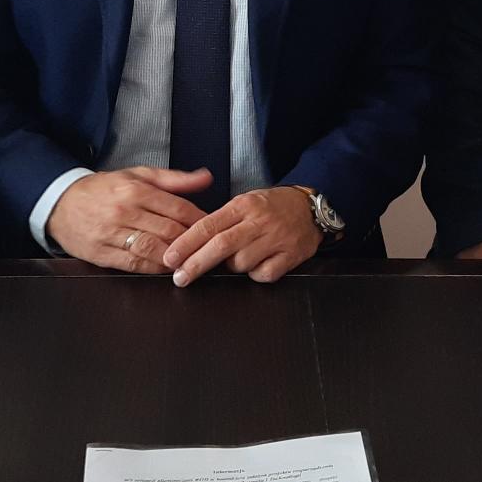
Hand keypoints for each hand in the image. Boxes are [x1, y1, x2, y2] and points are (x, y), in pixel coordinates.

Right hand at [48, 167, 212, 272]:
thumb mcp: (137, 175)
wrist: (61, 203)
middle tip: (208, 249)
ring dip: (175, 258)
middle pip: (169, 230)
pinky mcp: (102, 253)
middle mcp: (125, 211)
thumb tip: (205, 178)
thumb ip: (173, 179)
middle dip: (193, 242)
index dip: (200, 221)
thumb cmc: (103, 189)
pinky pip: (134, 264)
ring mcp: (112, 233)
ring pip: (153, 249)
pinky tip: (166, 268)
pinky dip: (154, 268)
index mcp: (135, 189)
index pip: (178, 208)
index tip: (213, 228)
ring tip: (191, 261)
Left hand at [163, 185, 321, 285]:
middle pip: (220, 246)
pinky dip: (256, 274)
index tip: (170, 258)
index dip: (186, 244)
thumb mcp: (245, 203)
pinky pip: (264, 274)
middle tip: (179, 278)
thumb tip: (190, 245)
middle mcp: (258, 221)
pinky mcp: (291, 255)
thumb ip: (221, 221)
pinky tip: (259, 265)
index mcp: (243, 206)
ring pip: (241, 263)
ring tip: (238, 258)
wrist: (311, 207)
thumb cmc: (272, 207)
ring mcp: (276, 239)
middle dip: (196, 264)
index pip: (208, 225)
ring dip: (232, 267)